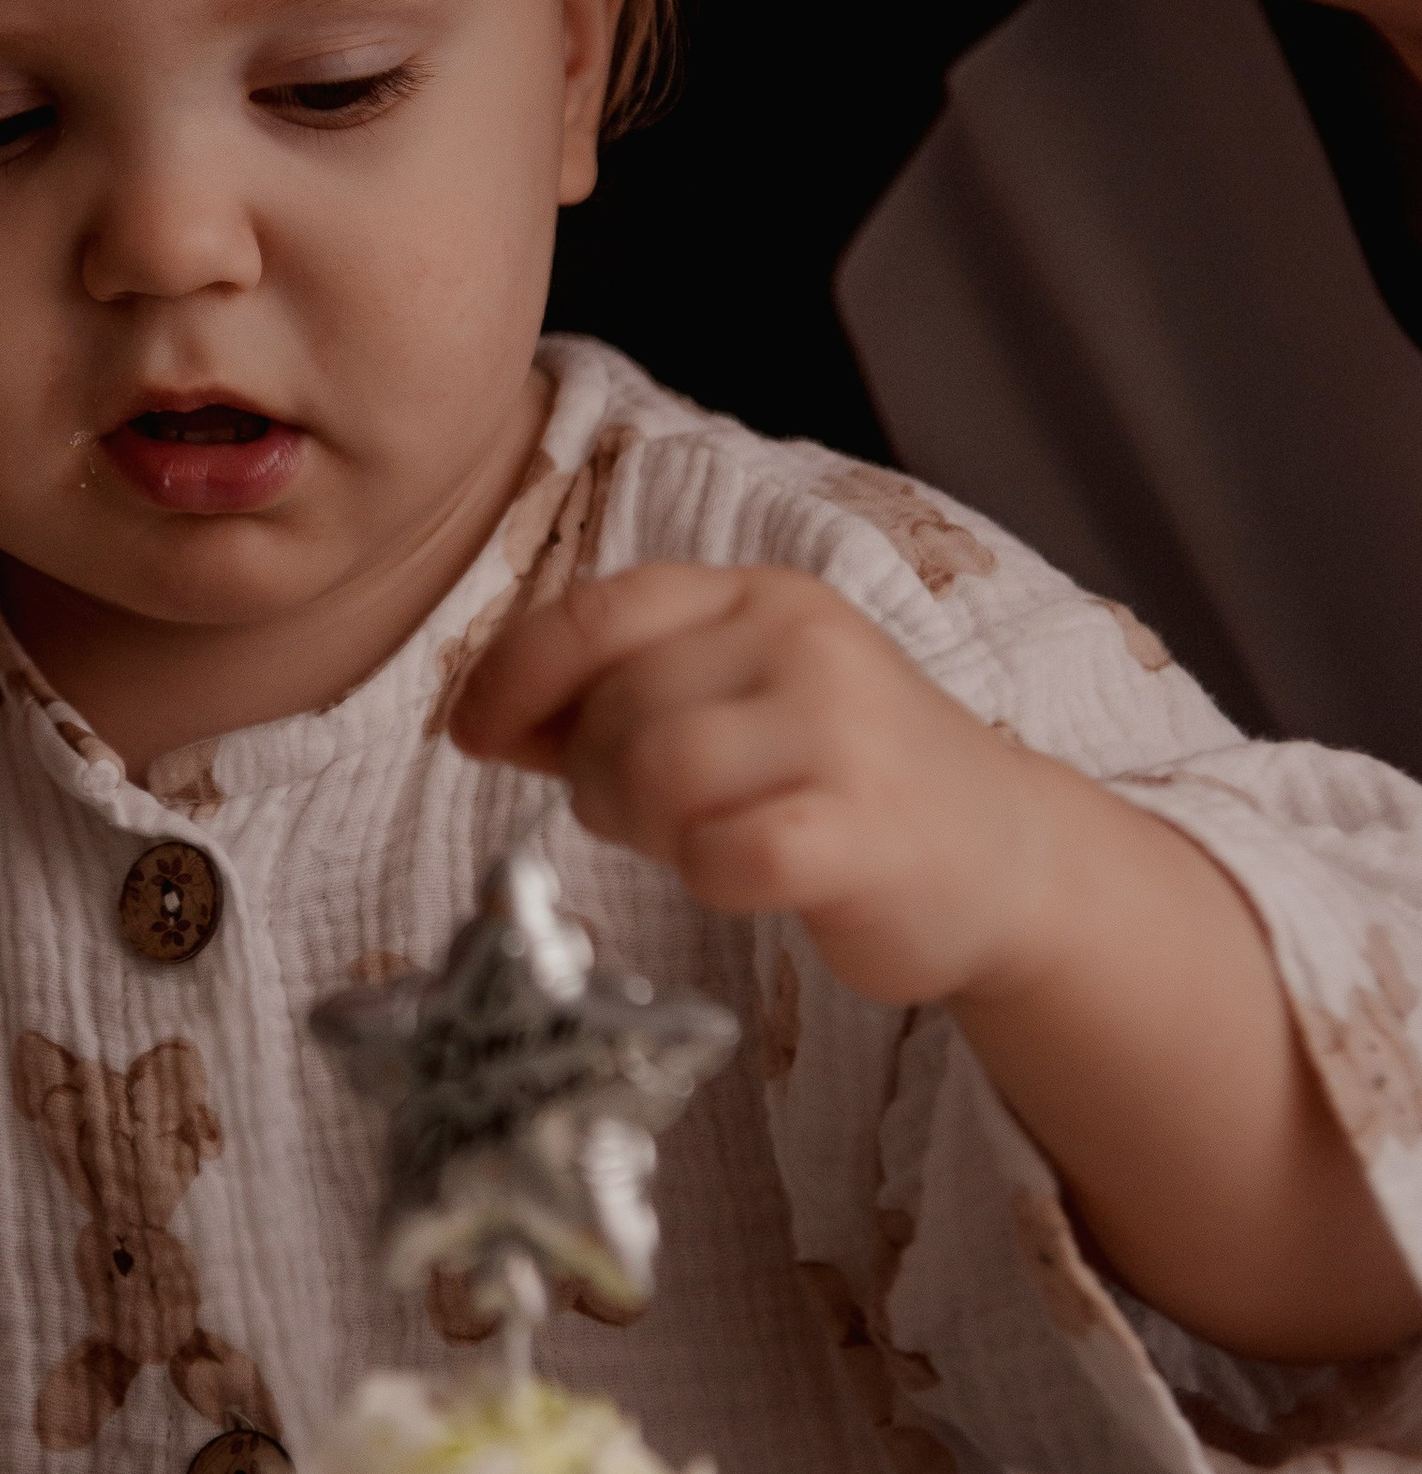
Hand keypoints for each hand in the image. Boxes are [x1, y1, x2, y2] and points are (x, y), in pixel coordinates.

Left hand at [450, 561, 1100, 1006]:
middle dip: (598, 776)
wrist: (1003, 854)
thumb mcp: (730, 704)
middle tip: (648, 816)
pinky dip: (707, 876)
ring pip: (659, 771)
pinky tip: (742, 876)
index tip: (469, 733)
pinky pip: (726, 854)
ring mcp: (842, 732)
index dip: (512, 673)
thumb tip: (473, 716)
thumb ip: (607, 701)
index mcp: (757, 597)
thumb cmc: (838, 776)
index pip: (598, 610)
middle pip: (619, 705)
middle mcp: (801, 643)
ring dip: (646, 826)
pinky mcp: (867, 831)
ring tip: (693, 840)